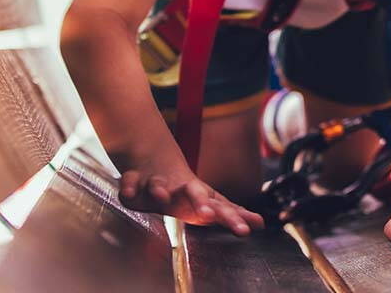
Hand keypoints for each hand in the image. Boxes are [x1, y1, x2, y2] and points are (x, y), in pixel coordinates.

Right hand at [118, 162, 264, 235]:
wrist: (155, 161)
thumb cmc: (184, 191)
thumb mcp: (209, 202)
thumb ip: (232, 212)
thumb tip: (262, 223)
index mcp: (200, 197)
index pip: (220, 207)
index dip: (232, 217)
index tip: (246, 229)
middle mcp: (180, 188)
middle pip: (193, 193)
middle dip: (200, 202)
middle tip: (208, 215)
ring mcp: (157, 183)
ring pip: (159, 185)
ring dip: (160, 190)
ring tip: (162, 196)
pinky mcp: (134, 180)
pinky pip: (129, 182)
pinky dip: (128, 186)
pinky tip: (128, 193)